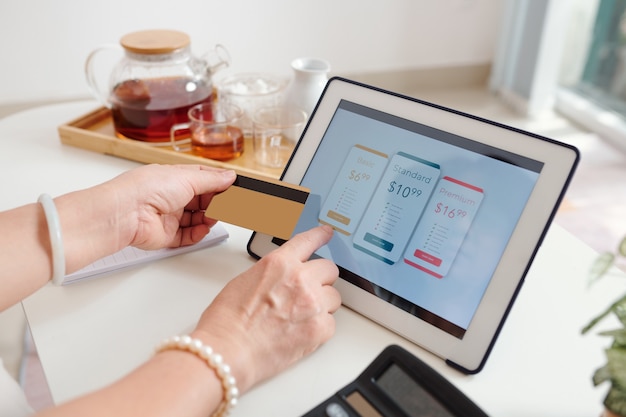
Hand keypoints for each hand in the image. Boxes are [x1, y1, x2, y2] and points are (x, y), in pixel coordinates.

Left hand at [103, 164, 236, 249]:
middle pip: (201, 201)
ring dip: (208, 219)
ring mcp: (168, 216)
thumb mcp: (187, 178)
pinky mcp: (165, 235)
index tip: (233, 188)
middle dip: (215, 203)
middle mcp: (170, 196)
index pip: (202, 179)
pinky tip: (203, 229)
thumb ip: (212, 179)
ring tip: (214, 217)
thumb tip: (229, 176)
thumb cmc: (146, 189)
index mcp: (174, 178)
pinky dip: (198, 234)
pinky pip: (187, 236)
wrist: (126, 214)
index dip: (218, 184)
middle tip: (229, 205)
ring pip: (196, 219)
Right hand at [192, 225, 340, 392]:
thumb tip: (282, 280)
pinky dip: (319, 328)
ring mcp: (313, 303)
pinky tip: (298, 333)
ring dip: (320, 305)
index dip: (320, 235)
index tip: (327, 233)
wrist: (228, 351)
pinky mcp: (320, 328)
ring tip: (297, 319)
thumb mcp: (245, 281)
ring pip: (333, 298)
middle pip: (329, 270)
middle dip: (320, 280)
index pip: (308, 241)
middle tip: (306, 294)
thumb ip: (272, 274)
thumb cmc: (227, 321)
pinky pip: (330, 323)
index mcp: (280, 263)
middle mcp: (300, 279)